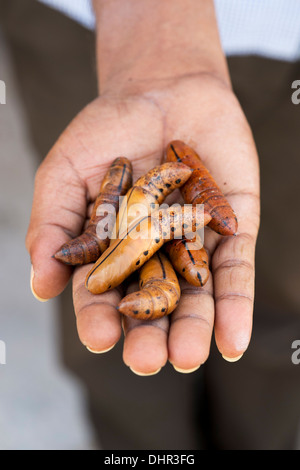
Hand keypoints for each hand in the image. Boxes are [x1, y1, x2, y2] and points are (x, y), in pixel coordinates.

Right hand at [26, 72, 259, 374]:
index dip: (99, 316)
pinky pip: (236, 270)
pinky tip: (233, 341)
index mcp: (112, 250)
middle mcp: (155, 255)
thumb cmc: (106, 130)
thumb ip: (52, 227)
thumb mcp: (65, 173)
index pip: (104, 292)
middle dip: (150, 334)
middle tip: (148, 361)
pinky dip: (235, 304)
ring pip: (196, 296)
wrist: (161, 86)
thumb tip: (41, 286)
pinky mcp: (231, 227)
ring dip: (194, 328)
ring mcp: (195, 243)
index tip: (100, 338)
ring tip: (188, 357)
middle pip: (152, 304)